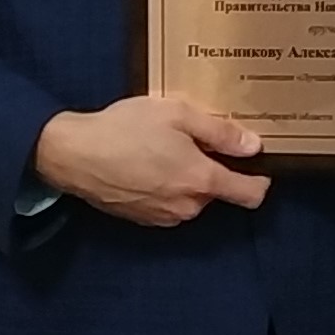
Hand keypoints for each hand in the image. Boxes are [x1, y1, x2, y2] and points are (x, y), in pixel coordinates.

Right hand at [34, 93, 271, 227]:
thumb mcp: (177, 115)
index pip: (250, 194)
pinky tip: (145, 163)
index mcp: (201, 180)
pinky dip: (165, 187)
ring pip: (191, 198)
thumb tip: (253, 146)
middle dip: (211, 169)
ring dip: (186, 178)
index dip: (260, 179)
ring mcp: (164, 216)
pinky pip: (168, 203)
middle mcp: (187, 206)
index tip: (257, 163)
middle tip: (190, 140)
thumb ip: (220, 133)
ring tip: (162, 148)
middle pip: (217, 192)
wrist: (73, 155)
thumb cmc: (125, 128)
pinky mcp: (143, 219)